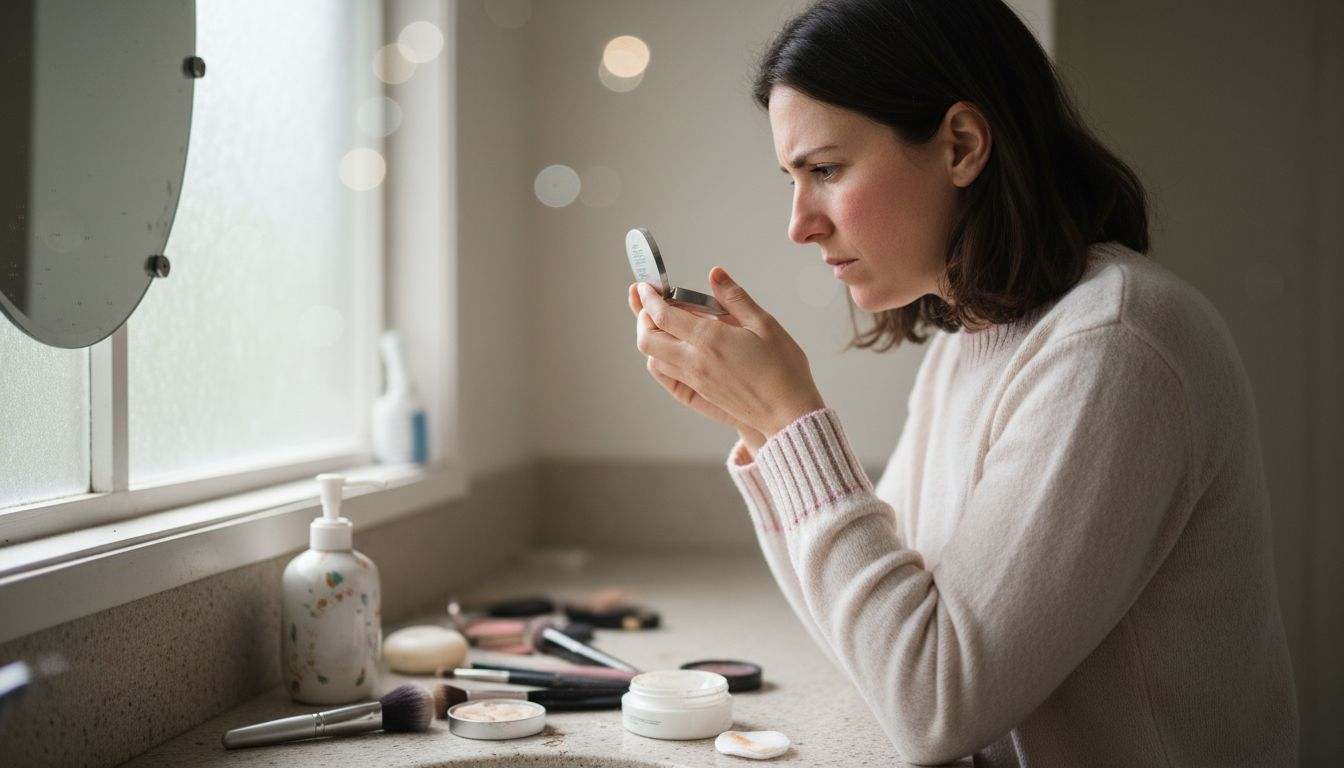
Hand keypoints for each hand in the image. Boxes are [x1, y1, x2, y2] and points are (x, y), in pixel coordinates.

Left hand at [630, 267, 824, 442]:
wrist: (788, 413)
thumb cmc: (783, 369)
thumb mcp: (764, 324)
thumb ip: (735, 298)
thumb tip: (715, 274)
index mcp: (710, 340)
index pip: (662, 316)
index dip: (649, 298)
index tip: (646, 286)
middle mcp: (695, 362)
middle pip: (647, 340)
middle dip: (642, 318)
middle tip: (651, 303)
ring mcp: (695, 379)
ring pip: (653, 358)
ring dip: (650, 337)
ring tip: (662, 320)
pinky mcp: (700, 391)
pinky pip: (667, 373)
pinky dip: (661, 355)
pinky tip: (676, 344)